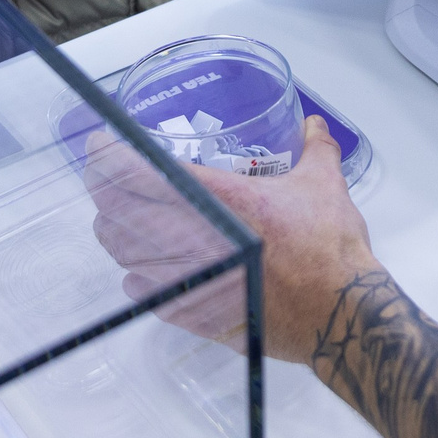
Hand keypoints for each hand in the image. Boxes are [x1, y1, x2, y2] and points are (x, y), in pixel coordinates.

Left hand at [88, 116, 376, 361]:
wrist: (338, 311)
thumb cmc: (330, 248)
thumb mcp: (324, 184)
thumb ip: (315, 148)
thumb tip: (314, 125)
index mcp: (221, 198)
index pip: (144, 173)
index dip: (111, 157)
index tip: (99, 146)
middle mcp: (196, 236)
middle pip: (120, 213)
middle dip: (104, 193)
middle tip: (105, 182)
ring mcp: (192, 276)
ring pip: (125, 254)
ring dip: (116, 235)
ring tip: (119, 224)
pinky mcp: (194, 312)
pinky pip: (144, 293)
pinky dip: (137, 279)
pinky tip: (141, 274)